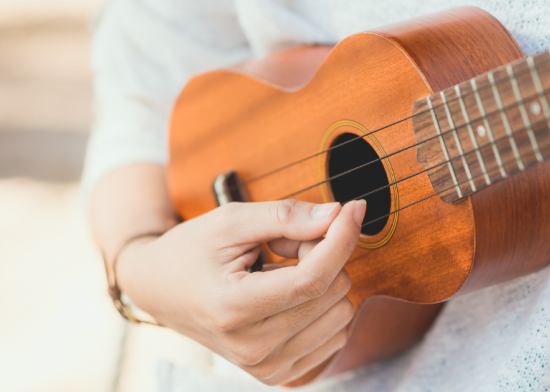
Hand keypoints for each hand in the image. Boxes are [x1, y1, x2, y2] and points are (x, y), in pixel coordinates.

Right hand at [116, 198, 365, 384]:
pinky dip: (321, 307)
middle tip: (283, 246)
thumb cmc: (193, 250)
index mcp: (233, 309)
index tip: (354, 210)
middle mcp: (251, 347)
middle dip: (321, 256)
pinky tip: (287, 297)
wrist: (160, 291)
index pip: (313, 279)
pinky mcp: (279, 374)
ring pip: (342, 312)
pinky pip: (336, 335)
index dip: (342, 239)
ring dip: (322, 282)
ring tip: (280, 272)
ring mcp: (266, 367)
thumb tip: (338, 215)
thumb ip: (286, 216)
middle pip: (332, 291)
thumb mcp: (231, 220)